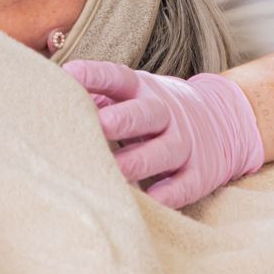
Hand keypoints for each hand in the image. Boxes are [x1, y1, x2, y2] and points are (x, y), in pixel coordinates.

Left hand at [64, 60, 265, 209]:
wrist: (224, 120)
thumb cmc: (155, 110)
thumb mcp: (132, 94)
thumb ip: (97, 95)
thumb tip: (49, 94)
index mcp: (143, 90)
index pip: (119, 77)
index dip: (96, 75)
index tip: (69, 73)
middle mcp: (165, 113)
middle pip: (146, 113)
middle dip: (123, 119)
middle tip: (100, 124)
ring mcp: (185, 142)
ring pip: (164, 151)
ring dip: (139, 161)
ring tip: (115, 171)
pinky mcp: (199, 173)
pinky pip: (184, 184)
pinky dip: (168, 193)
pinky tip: (150, 200)